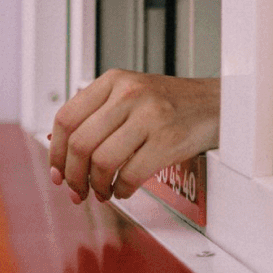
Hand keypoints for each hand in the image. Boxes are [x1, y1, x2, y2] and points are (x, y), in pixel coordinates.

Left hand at [48, 72, 217, 202]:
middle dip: (74, 175)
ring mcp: (149, 115)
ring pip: (102, 160)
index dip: (57, 151)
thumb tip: (58, 145)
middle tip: (76, 190)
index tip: (57, 171)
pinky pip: (130, 174)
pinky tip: (122, 189)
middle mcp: (128, 94)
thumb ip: (95, 115)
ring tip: (101, 191)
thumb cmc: (169, 103)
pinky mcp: (168, 139)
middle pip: (81, 143)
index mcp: (112, 81)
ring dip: (96, 185)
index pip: (66, 118)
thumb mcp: (128, 95)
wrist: (216, 104)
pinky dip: (121, 189)